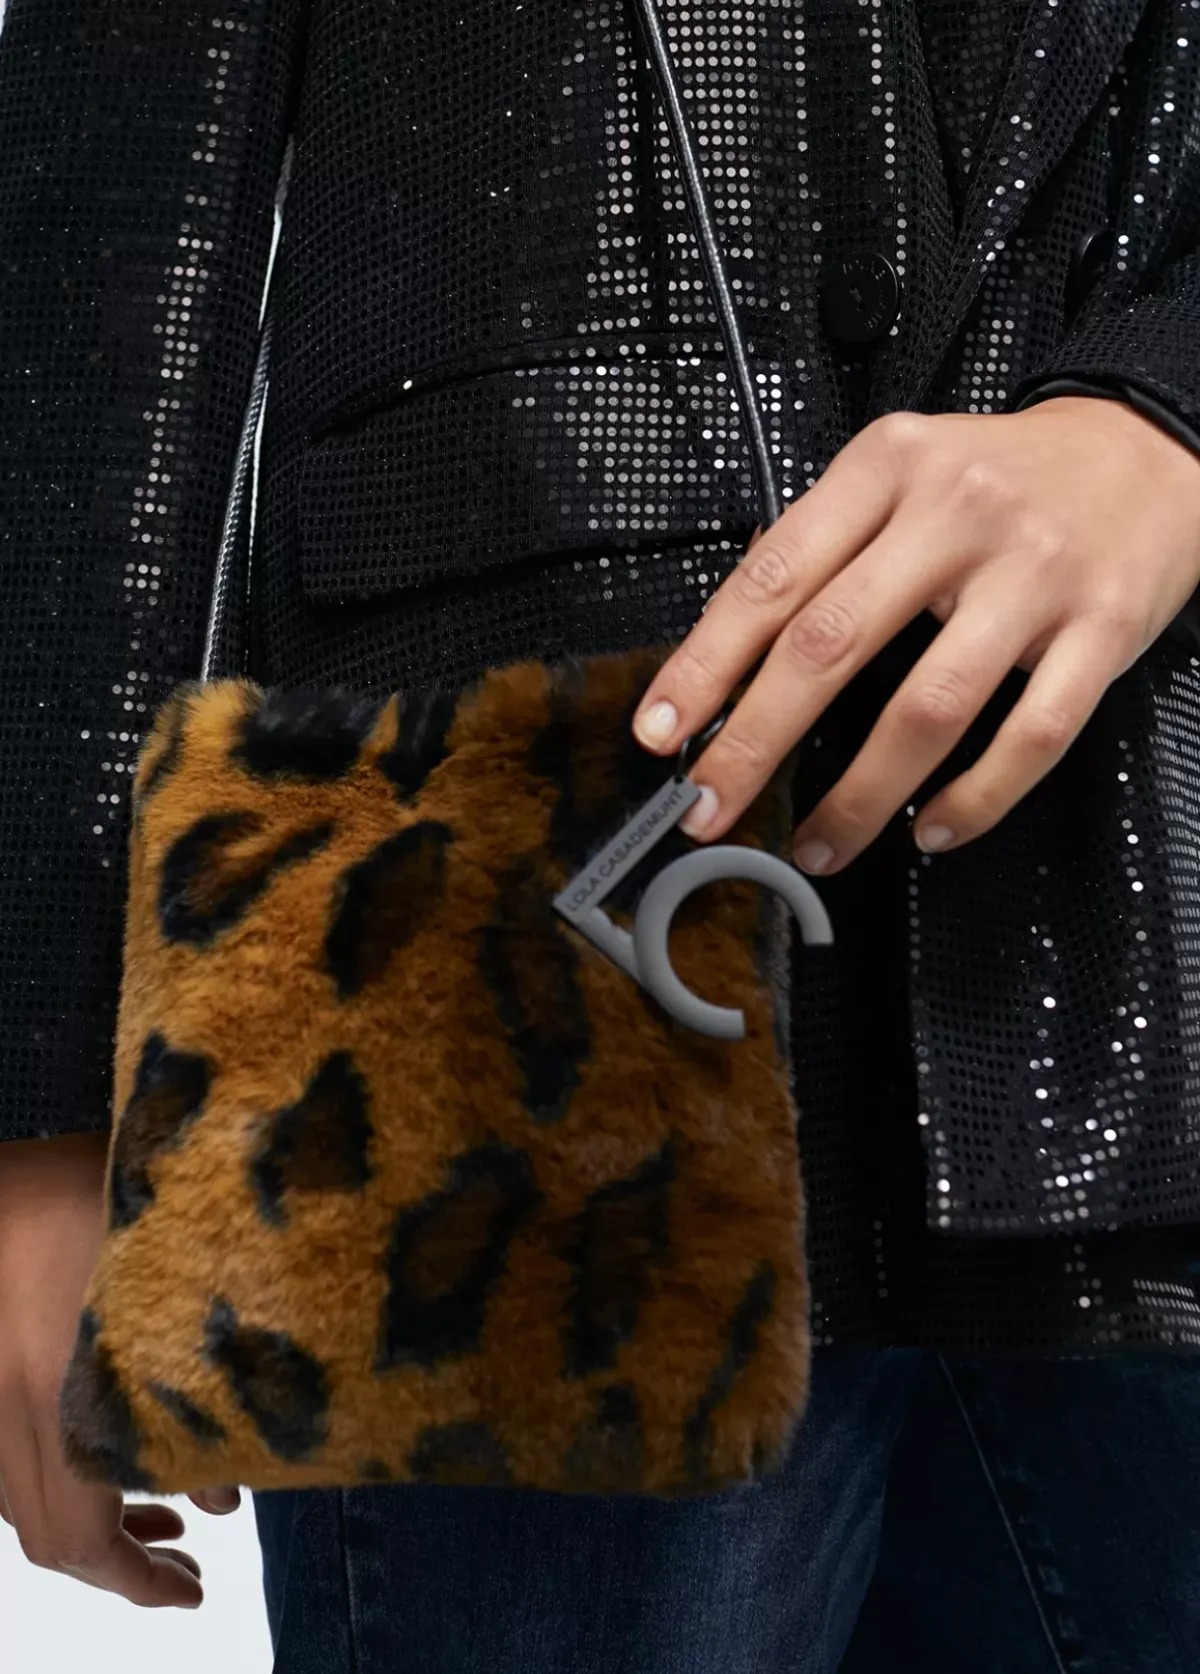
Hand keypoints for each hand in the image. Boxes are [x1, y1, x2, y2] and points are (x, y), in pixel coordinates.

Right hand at [0, 1133, 238, 1607]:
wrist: (3, 1180)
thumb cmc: (88, 1195)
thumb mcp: (171, 1280)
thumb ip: (197, 1384)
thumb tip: (223, 1495)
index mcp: (55, 1393)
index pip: (80, 1533)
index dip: (134, 1580)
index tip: (188, 1595)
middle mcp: (6, 1408)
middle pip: (47, 1531)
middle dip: (118, 1564)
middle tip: (186, 1570)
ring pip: (25, 1497)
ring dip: (91, 1521)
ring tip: (164, 1523)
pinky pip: (12, 1453)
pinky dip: (60, 1475)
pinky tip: (108, 1456)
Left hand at [632, 397, 1199, 870]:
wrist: (1147, 451)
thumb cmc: (1005, 477)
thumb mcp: (902, 470)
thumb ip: (822, 544)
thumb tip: (731, 653)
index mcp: (888, 468)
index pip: (772, 576)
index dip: (706, 665)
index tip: (661, 729)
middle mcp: (956, 514)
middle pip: (830, 644)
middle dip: (754, 744)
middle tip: (709, 808)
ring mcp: (1033, 575)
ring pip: (927, 707)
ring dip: (860, 797)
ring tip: (819, 843)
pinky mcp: (1101, 630)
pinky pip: (1031, 737)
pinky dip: (975, 801)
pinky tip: (933, 831)